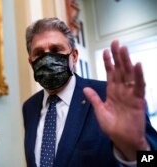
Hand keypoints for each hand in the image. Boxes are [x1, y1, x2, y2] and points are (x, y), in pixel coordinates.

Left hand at [83, 40, 148, 160]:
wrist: (122, 139)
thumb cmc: (112, 126)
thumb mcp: (100, 111)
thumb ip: (94, 99)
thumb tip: (85, 88)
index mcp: (112, 91)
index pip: (110, 73)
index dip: (108, 62)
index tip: (105, 50)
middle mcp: (121, 90)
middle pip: (119, 70)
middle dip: (117, 56)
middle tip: (115, 42)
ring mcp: (130, 93)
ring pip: (128, 74)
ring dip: (126, 61)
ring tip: (123, 48)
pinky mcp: (138, 100)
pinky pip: (138, 86)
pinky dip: (138, 76)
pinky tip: (137, 65)